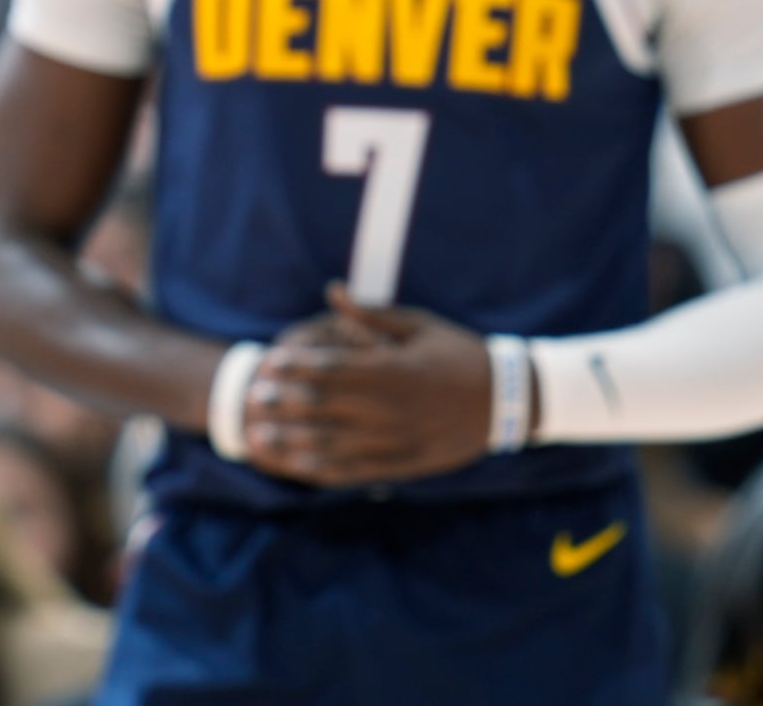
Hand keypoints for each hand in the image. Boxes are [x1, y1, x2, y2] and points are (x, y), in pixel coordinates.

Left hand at [241, 284, 493, 487]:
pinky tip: (300, 467)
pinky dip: (324, 469)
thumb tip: (332, 290)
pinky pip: (356, 471)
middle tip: (257, 398)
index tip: (271, 362)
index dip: (297, 367)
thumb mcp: (418, 325)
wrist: (506, 399)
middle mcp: (389, 408)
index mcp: (391, 369)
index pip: (332, 368)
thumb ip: (370, 314)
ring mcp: (395, 440)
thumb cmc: (459, 353)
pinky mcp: (404, 464)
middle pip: (325, 407)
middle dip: (286, 403)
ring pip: (333, 444)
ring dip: (293, 441)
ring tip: (262, 437)